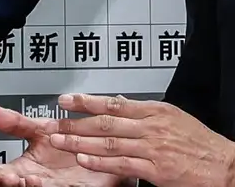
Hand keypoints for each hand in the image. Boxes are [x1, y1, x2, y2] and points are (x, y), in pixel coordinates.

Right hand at [0, 104, 126, 186]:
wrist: (106, 153)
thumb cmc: (72, 147)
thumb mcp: (40, 131)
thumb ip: (16, 123)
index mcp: (24, 169)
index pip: (0, 172)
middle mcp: (37, 182)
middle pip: (14, 186)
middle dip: (5, 183)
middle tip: (3, 176)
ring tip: (28, 177)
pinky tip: (60, 181)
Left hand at [47, 93, 234, 186]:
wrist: (227, 166)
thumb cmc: (201, 144)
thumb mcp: (172, 118)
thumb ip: (143, 112)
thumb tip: (119, 103)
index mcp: (154, 111)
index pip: (112, 104)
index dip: (86, 102)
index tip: (65, 100)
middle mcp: (151, 127)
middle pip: (105, 123)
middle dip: (74, 123)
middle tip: (52, 122)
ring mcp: (153, 149)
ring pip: (109, 142)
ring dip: (80, 141)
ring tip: (58, 140)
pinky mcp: (156, 170)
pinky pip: (123, 164)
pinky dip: (101, 162)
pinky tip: (84, 159)